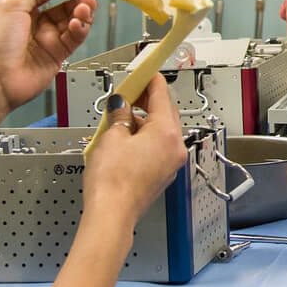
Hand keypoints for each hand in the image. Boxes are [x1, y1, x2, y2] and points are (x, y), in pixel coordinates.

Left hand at [0, 0, 97, 114]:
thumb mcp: (14, 4)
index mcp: (22, 8)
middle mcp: (36, 23)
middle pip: (65, 6)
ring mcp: (47, 39)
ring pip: (73, 21)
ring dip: (82, 13)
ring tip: (83, 9)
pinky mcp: (58, 55)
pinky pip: (75, 38)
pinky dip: (80, 29)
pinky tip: (78, 24)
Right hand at [83, 75, 188, 224]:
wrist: (111, 215)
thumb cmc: (112, 182)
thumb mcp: (111, 137)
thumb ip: (119, 114)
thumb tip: (120, 103)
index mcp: (166, 132)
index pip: (162, 94)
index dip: (150, 79)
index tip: (143, 71)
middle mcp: (175, 146)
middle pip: (166, 112)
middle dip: (147, 101)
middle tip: (128, 93)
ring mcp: (171, 162)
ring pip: (163, 131)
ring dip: (145, 120)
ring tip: (120, 118)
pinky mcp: (163, 174)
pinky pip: (159, 147)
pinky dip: (146, 138)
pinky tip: (126, 138)